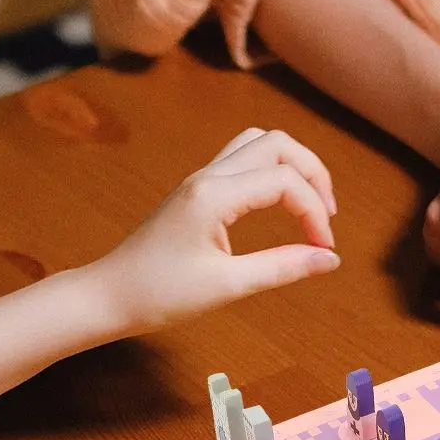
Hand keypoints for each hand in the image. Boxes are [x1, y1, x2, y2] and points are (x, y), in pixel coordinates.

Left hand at [96, 128, 337, 332]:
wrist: (109, 296)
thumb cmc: (160, 294)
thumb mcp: (228, 286)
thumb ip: (283, 268)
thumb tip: (330, 259)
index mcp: (214, 195)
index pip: (285, 181)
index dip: (314, 212)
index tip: (323, 250)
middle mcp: (208, 176)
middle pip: (277, 144)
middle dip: (313, 175)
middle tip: (327, 218)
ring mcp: (201, 179)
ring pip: (259, 144)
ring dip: (293, 167)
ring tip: (310, 206)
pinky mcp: (198, 190)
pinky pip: (243, 161)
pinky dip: (272, 174)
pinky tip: (280, 206)